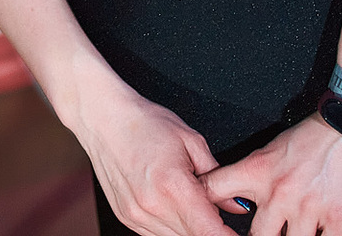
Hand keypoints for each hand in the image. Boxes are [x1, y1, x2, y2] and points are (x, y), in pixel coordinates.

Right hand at [72, 68, 231, 235]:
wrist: (101, 117)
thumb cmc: (145, 122)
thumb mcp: (191, 141)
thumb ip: (217, 178)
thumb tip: (238, 206)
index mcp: (172, 186)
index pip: (210, 232)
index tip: (239, 233)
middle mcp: (151, 207)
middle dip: (211, 229)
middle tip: (217, 210)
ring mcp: (136, 214)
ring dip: (191, 228)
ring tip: (191, 200)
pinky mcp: (126, 216)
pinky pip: (158, 234)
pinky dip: (172, 226)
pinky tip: (173, 204)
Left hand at [200, 113, 341, 235]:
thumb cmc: (319, 134)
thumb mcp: (275, 149)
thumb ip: (257, 174)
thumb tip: (243, 199)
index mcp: (257, 170)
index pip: (213, 190)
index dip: (204, 207)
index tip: (203, 219)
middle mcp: (279, 193)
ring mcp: (310, 208)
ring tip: (296, 234)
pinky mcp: (341, 218)